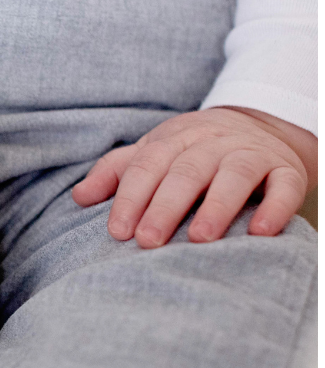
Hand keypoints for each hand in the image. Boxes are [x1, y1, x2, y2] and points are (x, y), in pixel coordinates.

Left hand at [72, 107, 316, 247]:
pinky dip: (275, 208)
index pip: (147, 166)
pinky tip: (261, 232)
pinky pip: (284, 186)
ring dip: (217, 206)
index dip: (131, 197)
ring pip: (235, 174)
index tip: (117, 231)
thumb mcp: (152, 153)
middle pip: (186, 172)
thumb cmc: (191, 151)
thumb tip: (79, 197)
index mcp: (174, 140)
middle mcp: (212, 144)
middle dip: (165, 207)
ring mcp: (251, 154)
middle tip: (148, 241)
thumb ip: (116, 173)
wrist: (256, 125)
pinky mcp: (287, 169)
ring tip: (200, 238)